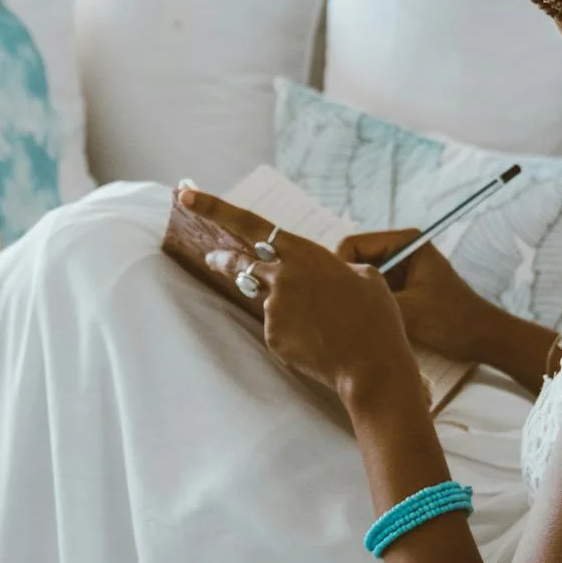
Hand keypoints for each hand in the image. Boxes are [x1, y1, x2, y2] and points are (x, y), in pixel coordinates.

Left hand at [180, 189, 420, 397]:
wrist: (371, 365)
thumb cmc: (375, 319)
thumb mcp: (366, 277)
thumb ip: (335, 268)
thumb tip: (325, 273)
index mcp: (305, 254)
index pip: (251, 225)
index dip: (215, 209)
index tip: (185, 197)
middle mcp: (282, 278)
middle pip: (240, 263)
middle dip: (223, 259)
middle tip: (212, 257)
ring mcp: (274, 309)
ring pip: (270, 301)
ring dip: (286, 307)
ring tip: (319, 321)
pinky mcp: (273, 338)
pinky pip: (279, 330)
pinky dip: (296, 334)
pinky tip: (320, 344)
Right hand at [337, 230, 498, 362]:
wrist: (484, 340)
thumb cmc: (454, 321)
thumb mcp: (407, 311)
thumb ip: (371, 301)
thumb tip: (335, 300)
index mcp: (405, 242)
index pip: (351, 245)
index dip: (342, 271)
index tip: (342, 299)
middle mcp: (401, 250)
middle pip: (354, 262)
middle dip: (349, 286)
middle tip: (346, 313)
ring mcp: (401, 270)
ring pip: (361, 280)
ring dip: (359, 299)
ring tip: (359, 322)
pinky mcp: (402, 289)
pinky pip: (373, 293)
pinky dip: (368, 307)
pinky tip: (370, 326)